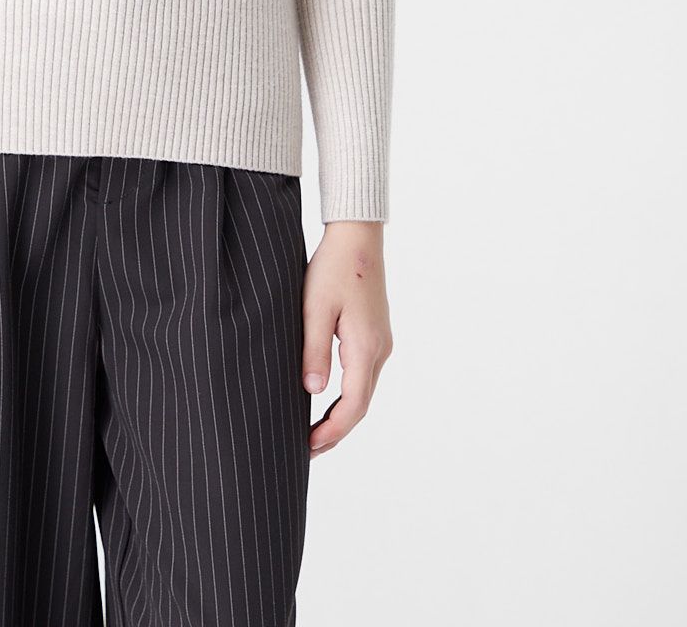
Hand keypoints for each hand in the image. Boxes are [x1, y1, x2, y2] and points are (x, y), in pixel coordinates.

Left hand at [301, 222, 392, 459]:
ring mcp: (381, 343)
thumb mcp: (314, 308)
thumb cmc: (332, 267)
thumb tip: (312, 393)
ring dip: (342, 415)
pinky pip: (364, 376)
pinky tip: (328, 401)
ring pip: (364, 392)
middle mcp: (380, 350)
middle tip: (307, 451)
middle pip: (361, 405)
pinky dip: (347, 396)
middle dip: (336, 431)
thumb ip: (314, 351)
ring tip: (314, 433)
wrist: (357, 236)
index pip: (352, 405)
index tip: (308, 448)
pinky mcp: (376, 335)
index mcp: (366, 347)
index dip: (332, 432)